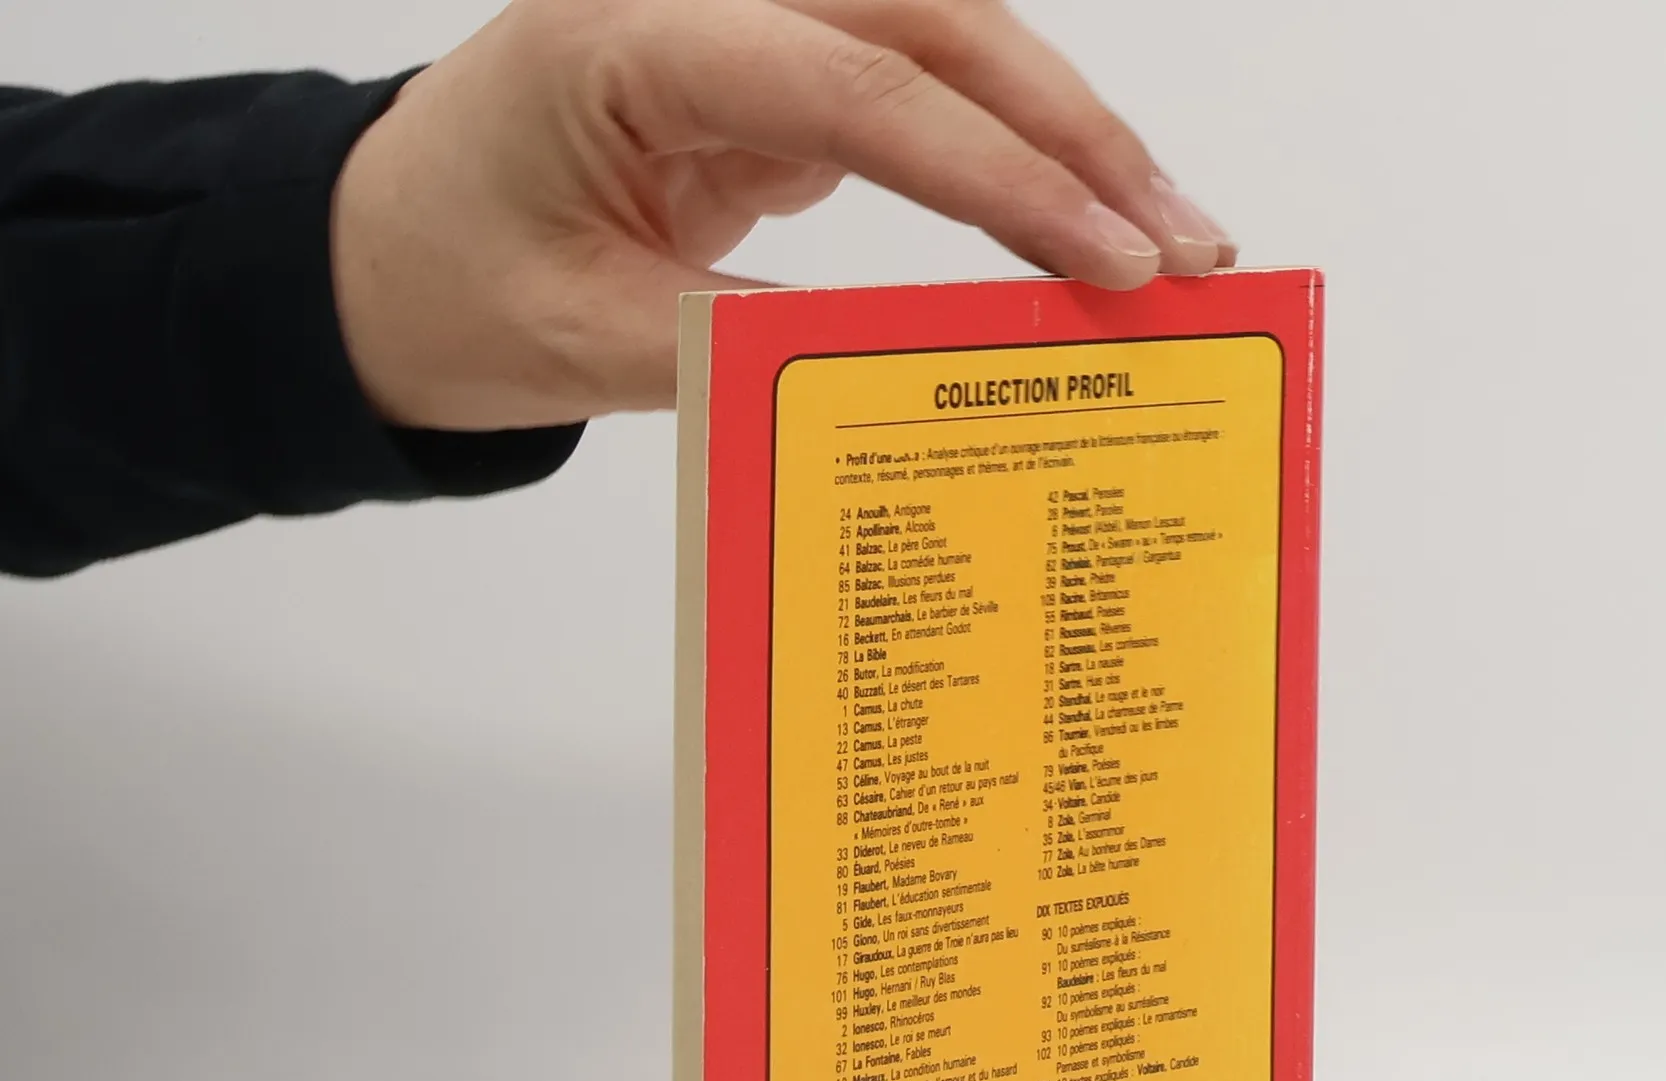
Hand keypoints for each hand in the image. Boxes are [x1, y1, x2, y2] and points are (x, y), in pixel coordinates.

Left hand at [331, 0, 1235, 429]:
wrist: (383, 257)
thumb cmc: (450, 285)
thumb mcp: (591, 342)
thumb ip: (754, 342)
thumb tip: (931, 362)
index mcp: (627, 35)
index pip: (855, 83)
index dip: (996, 172)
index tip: (1102, 257)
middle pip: (933, 23)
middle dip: (1072, 133)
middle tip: (1183, 241)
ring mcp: (744, 25)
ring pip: (944, 41)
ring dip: (1062, 135)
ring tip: (1163, 236)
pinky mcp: (771, 75)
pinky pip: (917, 95)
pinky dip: (1006, 159)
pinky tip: (1073, 226)